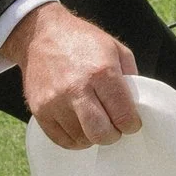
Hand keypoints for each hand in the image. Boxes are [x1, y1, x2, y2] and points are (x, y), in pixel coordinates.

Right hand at [4, 0, 142, 148]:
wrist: (40, 35)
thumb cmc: (81, 40)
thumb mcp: (115, 49)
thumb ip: (130, 77)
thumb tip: (136, 106)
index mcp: (101, 72)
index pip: (123, 115)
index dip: (132, 124)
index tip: (131, 122)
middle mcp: (77, 89)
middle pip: (100, 133)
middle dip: (113, 135)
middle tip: (114, 127)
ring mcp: (55, 102)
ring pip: (81, 139)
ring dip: (93, 136)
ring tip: (95, 122)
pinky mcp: (39, 110)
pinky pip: (61, 140)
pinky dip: (75, 139)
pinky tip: (80, 126)